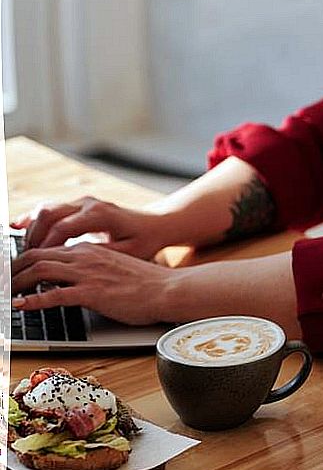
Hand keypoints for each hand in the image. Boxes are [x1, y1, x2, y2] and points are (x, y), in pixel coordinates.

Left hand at [11, 242, 173, 324]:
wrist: (166, 289)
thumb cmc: (144, 282)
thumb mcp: (112, 266)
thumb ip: (89, 268)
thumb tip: (69, 279)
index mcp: (87, 249)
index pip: (44, 248)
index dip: (22, 259)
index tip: (11, 271)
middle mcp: (84, 256)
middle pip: (35, 256)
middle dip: (12, 269)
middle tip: (2, 282)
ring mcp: (87, 273)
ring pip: (40, 271)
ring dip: (16, 282)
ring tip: (5, 294)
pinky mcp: (92, 292)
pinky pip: (54, 295)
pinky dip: (33, 301)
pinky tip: (21, 306)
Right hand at [12, 196, 170, 259]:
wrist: (156, 224)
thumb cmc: (145, 241)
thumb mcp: (128, 253)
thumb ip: (102, 257)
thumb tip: (77, 266)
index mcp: (100, 215)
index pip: (62, 228)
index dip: (46, 247)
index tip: (36, 267)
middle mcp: (88, 204)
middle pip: (48, 215)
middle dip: (32, 239)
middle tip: (23, 263)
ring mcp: (82, 202)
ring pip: (45, 209)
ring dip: (31, 230)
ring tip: (23, 254)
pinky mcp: (78, 206)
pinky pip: (50, 209)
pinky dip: (34, 220)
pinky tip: (19, 230)